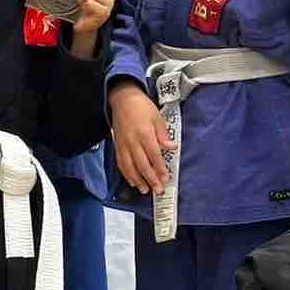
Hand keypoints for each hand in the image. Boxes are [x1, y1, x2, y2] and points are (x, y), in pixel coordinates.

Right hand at [109, 80, 174, 195]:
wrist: (122, 99)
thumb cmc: (140, 106)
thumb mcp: (157, 117)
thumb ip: (164, 134)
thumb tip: (172, 147)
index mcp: (144, 133)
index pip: (154, 155)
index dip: (160, 168)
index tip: (165, 178)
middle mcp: (132, 141)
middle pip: (142, 164)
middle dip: (151, 179)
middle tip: (158, 189)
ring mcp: (123, 145)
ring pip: (130, 167)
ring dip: (138, 180)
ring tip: (145, 190)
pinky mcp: (117, 146)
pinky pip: (121, 163)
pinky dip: (126, 174)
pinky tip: (133, 181)